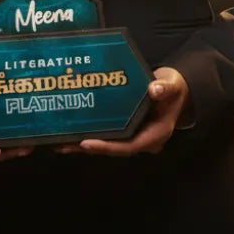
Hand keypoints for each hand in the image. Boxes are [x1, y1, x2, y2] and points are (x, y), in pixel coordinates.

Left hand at [53, 67, 190, 156]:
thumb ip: (166, 88)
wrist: (174, 91)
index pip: (129, 146)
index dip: (107, 147)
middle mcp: (142, 140)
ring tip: (60, 141)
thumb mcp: (172, 86)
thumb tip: (154, 89)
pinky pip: (107, 133)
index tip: (86, 143)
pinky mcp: (125, 128)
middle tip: (63, 145)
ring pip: (108, 143)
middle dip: (89, 148)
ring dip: (85, 144)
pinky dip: (90, 132)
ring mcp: (133, 135)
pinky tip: (71, 128)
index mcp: (155, 135)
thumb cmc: (173, 89)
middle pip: (113, 148)